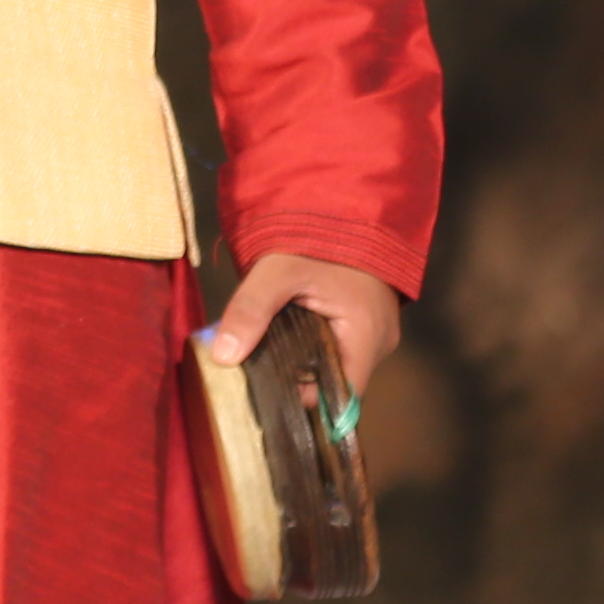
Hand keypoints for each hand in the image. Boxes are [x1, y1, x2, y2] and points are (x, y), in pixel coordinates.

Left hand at [204, 252, 403, 397]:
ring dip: (309, 361)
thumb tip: (223, 357)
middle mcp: (380, 342)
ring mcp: (379, 333)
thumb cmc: (321, 238)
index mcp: (366, 336)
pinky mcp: (370, 323)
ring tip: (274, 349)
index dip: (305, 399)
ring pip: (338, 365)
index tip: (270, 392)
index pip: (341, 397)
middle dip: (301, 379)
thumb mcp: (278, 272)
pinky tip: (293, 335)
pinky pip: (342, 347)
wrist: (346, 205)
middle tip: (263, 369)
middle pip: (338, 383)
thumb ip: (250, 311)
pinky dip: (318, 345)